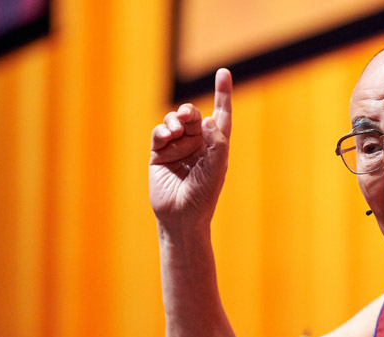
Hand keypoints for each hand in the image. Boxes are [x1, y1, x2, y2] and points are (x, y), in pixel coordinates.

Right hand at [149, 69, 232, 225]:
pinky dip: (162, 130)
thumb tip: (212, 119)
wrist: (181, 218)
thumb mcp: (215, 169)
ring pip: (175, 121)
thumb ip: (217, 143)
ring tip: (175, 131)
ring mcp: (178, 147)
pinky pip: (160, 133)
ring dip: (175, 120)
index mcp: (215, 146)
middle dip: (189, 112)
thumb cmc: (203, 196)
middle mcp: (197, 144)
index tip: (223, 72)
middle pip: (194, 116)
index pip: (221, 115)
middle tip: (187, 115)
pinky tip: (166, 135)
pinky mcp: (160, 154)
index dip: (223, 94)